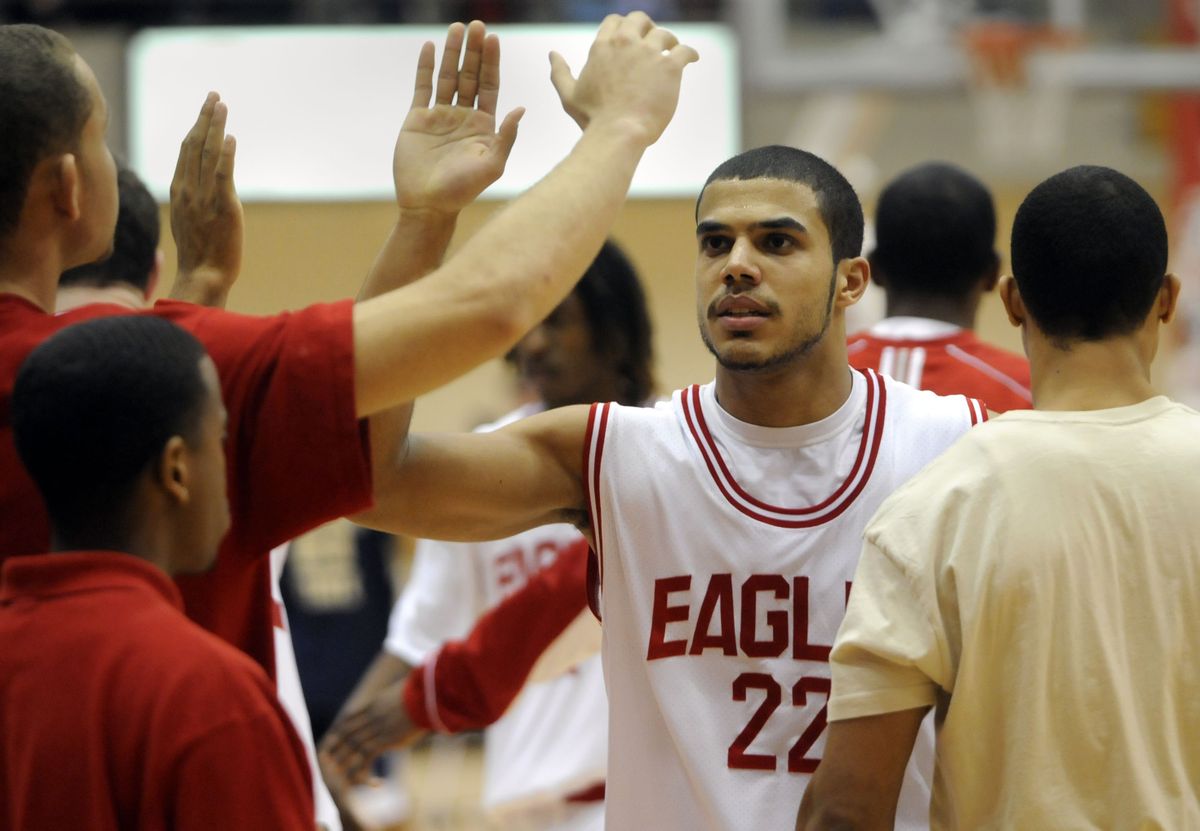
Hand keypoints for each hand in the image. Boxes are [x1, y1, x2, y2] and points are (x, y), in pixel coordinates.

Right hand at [168, 92, 242, 307]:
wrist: (203, 274)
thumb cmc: (199, 253)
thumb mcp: (189, 220)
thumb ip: (193, 199)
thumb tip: (200, 187)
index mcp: (179, 191)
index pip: (186, 151)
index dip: (196, 128)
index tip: (205, 111)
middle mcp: (188, 189)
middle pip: (194, 144)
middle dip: (205, 117)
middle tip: (214, 96)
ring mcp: (204, 197)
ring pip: (207, 153)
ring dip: (215, 126)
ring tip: (222, 105)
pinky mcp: (223, 206)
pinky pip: (222, 174)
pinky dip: (226, 154)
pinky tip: (231, 137)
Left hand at [319, 679, 425, 787]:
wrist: (427, 696)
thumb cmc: (422, 694)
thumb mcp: (402, 694)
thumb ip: (395, 702)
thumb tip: (400, 705)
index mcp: (374, 704)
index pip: (351, 717)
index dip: (341, 729)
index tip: (335, 738)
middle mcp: (372, 717)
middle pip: (348, 733)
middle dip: (337, 746)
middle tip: (328, 759)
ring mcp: (378, 729)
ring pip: (354, 747)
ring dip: (346, 760)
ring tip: (340, 774)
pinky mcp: (385, 740)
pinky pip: (368, 757)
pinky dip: (365, 769)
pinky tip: (368, 779)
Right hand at [393, 20, 524, 214]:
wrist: (428, 204)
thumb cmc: (463, 190)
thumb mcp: (492, 165)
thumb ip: (506, 137)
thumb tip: (521, 109)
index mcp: (484, 125)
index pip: (490, 86)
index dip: (492, 62)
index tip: (493, 39)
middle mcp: (463, 117)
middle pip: (470, 75)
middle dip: (474, 51)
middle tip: (477, 25)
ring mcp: (440, 116)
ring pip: (447, 77)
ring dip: (452, 52)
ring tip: (456, 28)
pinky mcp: (418, 119)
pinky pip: (423, 87)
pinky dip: (426, 67)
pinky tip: (430, 46)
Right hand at [548, 12, 698, 145]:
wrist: (618, 133)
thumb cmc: (593, 119)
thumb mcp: (569, 94)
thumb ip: (560, 72)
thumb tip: (552, 54)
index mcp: (602, 47)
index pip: (615, 21)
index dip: (625, 26)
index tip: (632, 37)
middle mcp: (626, 43)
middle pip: (640, 19)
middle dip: (648, 26)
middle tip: (654, 39)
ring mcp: (649, 54)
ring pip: (664, 35)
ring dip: (670, 41)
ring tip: (674, 51)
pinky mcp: (669, 67)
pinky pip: (685, 51)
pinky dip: (690, 53)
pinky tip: (692, 58)